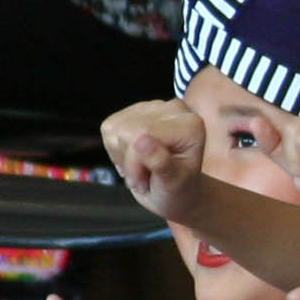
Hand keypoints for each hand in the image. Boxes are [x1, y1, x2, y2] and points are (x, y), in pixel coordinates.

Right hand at [102, 99, 209, 219]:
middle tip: (142, 179)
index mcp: (190, 124)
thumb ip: (160, 162)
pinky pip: (109, 128)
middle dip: (129, 162)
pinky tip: (133, 159)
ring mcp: (153, 107)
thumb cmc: (178, 189)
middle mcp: (174, 109)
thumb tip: (141, 139)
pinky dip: (115, 150)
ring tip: (141, 170)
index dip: (135, 162)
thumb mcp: (173, 184)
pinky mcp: (134, 111)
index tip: (142, 183)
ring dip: (122, 157)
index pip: (143, 132)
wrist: (176, 192)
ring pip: (115, 129)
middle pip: (128, 131)